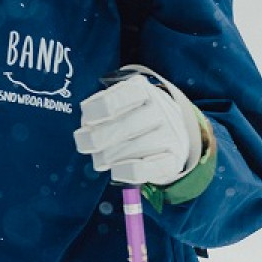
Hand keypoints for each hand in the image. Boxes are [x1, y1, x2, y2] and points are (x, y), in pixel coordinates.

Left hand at [72, 69, 201, 185]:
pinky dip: (130, 171)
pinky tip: (116, 171)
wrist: (171, 130)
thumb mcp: (119, 105)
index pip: (123, 96)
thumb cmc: (134, 116)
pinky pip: (153, 167)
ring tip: (100, 160)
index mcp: (143, 90)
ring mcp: (171, 133)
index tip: (87, 122)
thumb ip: (99, 113)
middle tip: (86, 146)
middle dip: (98, 140)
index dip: (100, 109)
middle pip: (127, 126)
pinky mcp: (175, 157)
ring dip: (110, 157)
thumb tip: (86, 133)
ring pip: (138, 147)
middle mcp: (161, 109)